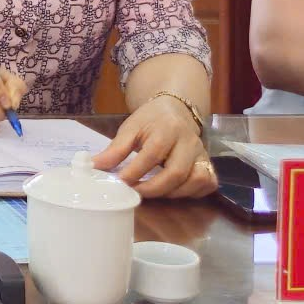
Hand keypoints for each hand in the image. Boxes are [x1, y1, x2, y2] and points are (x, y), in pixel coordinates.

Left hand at [94, 95, 214, 198]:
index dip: (135, 171)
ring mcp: (202, 154)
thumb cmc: (150, 120)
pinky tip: (173, 191)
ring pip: (195, 181)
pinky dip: (192, 193)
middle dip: (153, 188)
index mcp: (168, 129)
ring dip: (172, 193)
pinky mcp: (209, 164)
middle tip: (134, 192)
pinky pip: (207, 184)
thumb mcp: (130, 128)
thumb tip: (94, 167)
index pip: (152, 154)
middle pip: (177, 172)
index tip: (119, 182)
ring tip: (152, 192)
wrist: (175, 110)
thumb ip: (115, 149)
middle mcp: (189, 142)